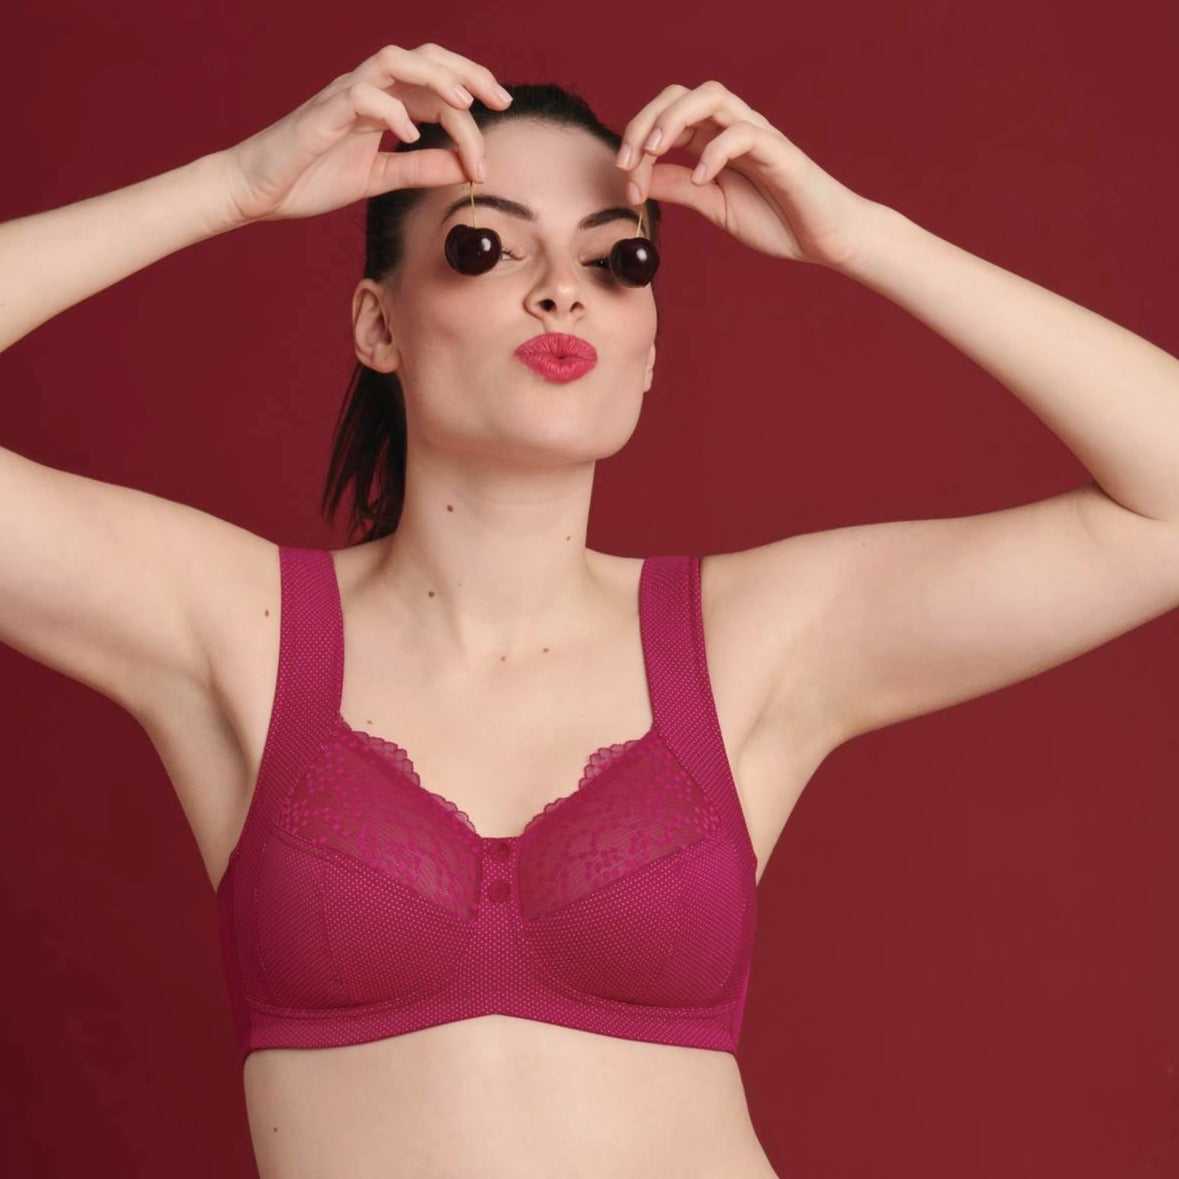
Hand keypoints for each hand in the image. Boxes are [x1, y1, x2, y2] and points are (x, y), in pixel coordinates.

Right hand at [216, 43, 511, 224]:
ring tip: (464, 103)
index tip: (491, 146)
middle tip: (501, 99)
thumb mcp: (377, 178)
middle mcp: (366, 90)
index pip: (436, 89)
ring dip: (435, 78)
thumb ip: (419, 169)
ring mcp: (342, 97)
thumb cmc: (309, 179)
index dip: (471, 110)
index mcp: (382, 104)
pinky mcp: (321, 115)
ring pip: (395, 62)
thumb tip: (464, 168)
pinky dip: (391, 111)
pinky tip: (411, 136)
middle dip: (468, 73)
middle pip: (423, 59)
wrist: (256, 191)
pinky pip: (361, 97)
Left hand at [617, 81, 878, 269]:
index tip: (623, 179)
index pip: (666, 117)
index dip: (637, 140)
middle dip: (645, 122)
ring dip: (674, 120)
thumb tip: (637, 177)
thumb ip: (678, 187)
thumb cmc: (776, 219)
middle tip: (626, 162)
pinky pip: (744, 134)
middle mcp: (732, 128)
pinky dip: (716, 153)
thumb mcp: (712, 205)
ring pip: (711, 98)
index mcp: (713, 140)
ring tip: (654, 153)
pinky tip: (703, 179)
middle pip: (681, 95)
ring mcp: (757, 135)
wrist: (824, 239)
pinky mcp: (779, 152)